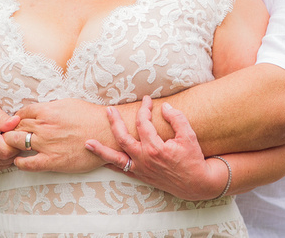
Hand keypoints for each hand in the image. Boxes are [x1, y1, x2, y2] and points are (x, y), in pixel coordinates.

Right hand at [0, 84, 20, 170]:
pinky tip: (1, 144)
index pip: (6, 151)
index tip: (21, 132)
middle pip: (4, 160)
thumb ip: (4, 119)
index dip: (17, 143)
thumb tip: (18, 123)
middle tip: (17, 134)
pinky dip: (0, 159)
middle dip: (15, 149)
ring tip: (8, 138)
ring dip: (8, 155)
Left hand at [2, 99, 109, 172]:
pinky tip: (21, 161)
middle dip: (12, 132)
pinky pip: (27, 163)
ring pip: (16, 143)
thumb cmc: (90, 117)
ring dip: (12, 145)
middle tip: (14, 137)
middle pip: (16, 128)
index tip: (18, 124)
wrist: (107, 133)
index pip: (21, 114)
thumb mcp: (68, 104)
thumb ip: (50, 107)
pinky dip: (20, 162)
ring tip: (15, 148)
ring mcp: (46, 144)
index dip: (17, 119)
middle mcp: (43, 126)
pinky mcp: (52, 160)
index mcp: (47, 110)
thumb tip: (39, 110)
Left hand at [85, 96, 226, 200]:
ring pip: (115, 158)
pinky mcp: (141, 176)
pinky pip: (122, 170)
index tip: (146, 100)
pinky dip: (110, 164)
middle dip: (114, 122)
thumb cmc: (193, 158)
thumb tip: (164, 107)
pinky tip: (101, 159)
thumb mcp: (189, 135)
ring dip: (101, 149)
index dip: (144, 109)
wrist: (196, 183)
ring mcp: (140, 169)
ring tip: (87, 142)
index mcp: (155, 147)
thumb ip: (177, 119)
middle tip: (108, 110)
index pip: (143, 123)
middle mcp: (144, 158)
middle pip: (122, 137)